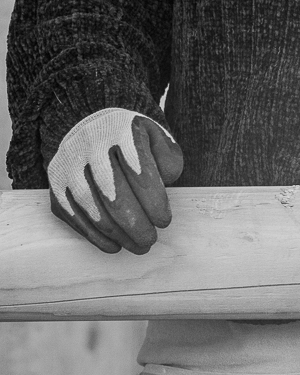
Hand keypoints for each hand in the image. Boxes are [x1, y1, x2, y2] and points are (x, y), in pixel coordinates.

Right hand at [46, 108, 183, 253]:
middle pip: (114, 194)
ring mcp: (69, 165)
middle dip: (136, 225)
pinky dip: (95, 236)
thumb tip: (166, 182)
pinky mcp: (57, 185)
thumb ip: (167, 159)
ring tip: (138, 246)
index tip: (164, 221)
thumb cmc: (130, 140)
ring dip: (118, 234)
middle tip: (151, 240)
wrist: (90, 128)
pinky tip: (115, 245)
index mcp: (121, 129)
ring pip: (93, 209)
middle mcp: (91, 145)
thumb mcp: (155, 138)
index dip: (154, 202)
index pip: (140, 172)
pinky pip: (74, 217)